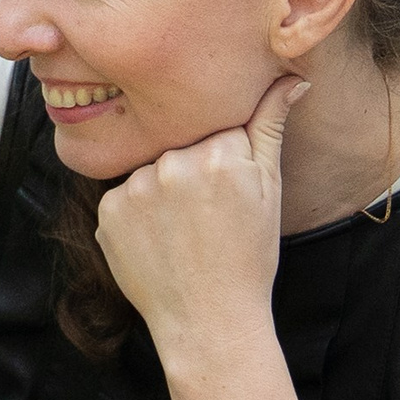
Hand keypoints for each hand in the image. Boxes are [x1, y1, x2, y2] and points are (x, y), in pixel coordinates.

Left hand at [94, 77, 306, 350]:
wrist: (208, 320)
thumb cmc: (247, 258)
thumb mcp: (269, 190)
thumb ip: (271, 126)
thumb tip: (291, 78)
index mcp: (219, 153)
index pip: (216, 128)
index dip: (225, 159)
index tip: (227, 191)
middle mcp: (173, 163)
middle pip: (180, 145)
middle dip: (192, 171)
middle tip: (207, 215)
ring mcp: (135, 187)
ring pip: (150, 169)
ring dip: (161, 189)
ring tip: (183, 230)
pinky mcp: (107, 211)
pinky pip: (123, 195)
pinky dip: (137, 212)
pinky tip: (158, 239)